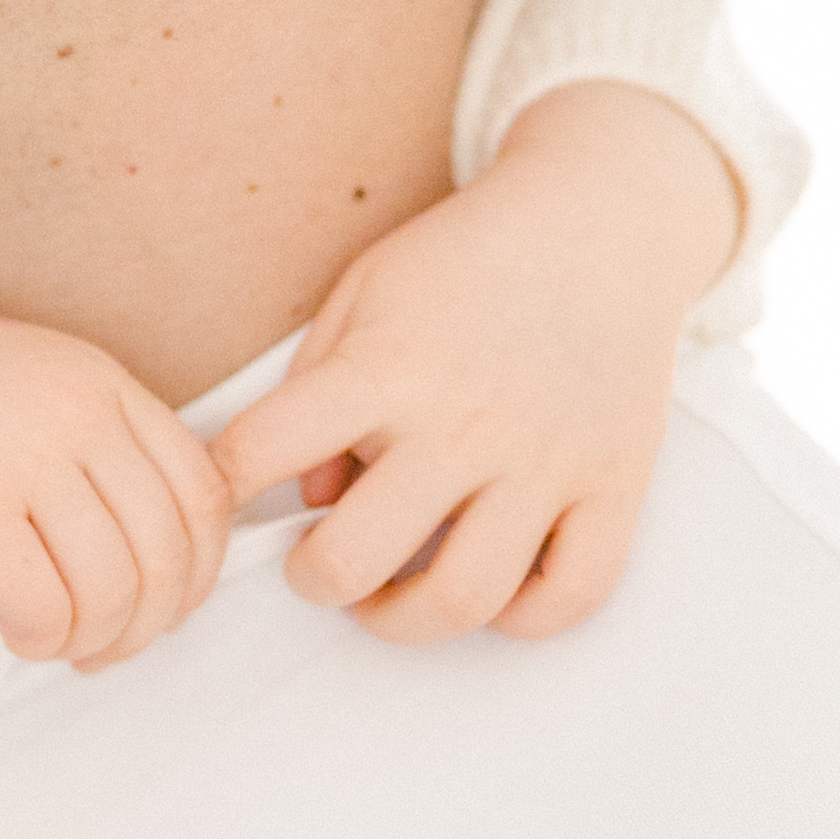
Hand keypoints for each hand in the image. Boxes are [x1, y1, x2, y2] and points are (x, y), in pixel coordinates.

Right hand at [0, 311, 232, 667]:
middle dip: (146, 624)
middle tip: (109, 646)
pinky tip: (21, 633)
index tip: (170, 607)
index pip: (203, 496)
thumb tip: (170, 577)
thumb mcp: (59, 396)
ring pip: (109, 586)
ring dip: (93, 639)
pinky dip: (42, 638)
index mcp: (111, 390)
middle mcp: (80, 417)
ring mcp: (25, 458)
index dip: (200, 574)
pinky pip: (39, 603)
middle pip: (163, 553)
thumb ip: (119, 456)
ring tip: (63, 643)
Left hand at [207, 82, 741, 639]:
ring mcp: (546, 462)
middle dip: (314, 580)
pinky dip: (521, 616)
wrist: (603, 219)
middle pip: (358, 558)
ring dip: (405, 619)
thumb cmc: (468, 261)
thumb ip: (314, 389)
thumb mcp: (365, 291)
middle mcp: (464, 425)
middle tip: (318, 564)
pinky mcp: (615, 486)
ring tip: (391, 592)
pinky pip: (571, 596)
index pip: (266, 449)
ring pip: (464, 599)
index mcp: (387, 368)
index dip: (224, 485)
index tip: (228, 498)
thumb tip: (308, 498)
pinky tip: (490, 583)